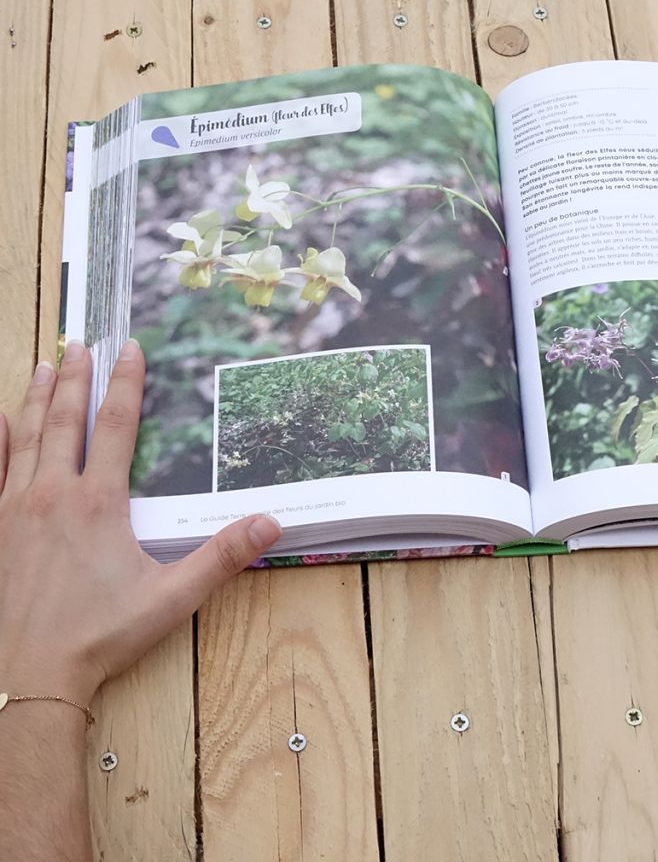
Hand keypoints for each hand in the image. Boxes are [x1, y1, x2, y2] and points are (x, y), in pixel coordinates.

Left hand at [0, 340, 281, 703]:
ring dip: (37, 396)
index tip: (128, 349)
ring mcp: (13, 509)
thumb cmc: (99, 636)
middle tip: (81, 342)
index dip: (123, 384)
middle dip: (76, 378)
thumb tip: (271, 522)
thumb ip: (222, 557)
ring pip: (26, 436)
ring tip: (46, 363)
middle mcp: (52, 494)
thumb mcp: (171, 598)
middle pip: (64, 420)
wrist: (25, 676)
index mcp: (97, 502)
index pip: (114, 426)